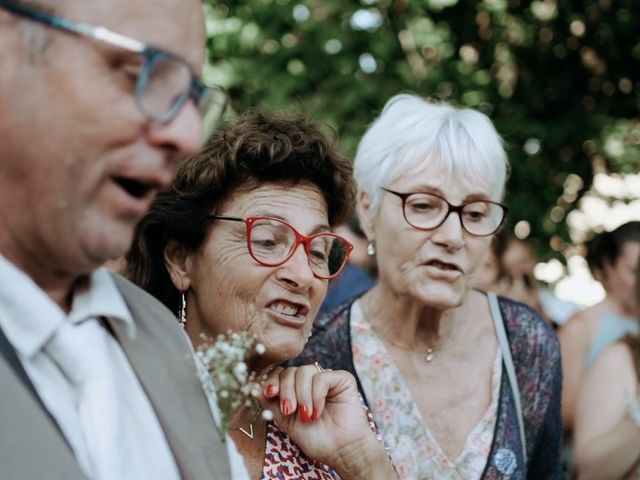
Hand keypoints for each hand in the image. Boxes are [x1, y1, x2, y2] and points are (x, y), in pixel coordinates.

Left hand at [260, 365, 396, 478]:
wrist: (341, 451)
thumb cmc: (316, 439)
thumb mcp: (286, 422)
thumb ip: (270, 404)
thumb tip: (251, 386)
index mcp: (296, 389)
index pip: (279, 374)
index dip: (272, 380)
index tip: (268, 393)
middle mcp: (310, 381)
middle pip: (289, 371)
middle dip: (286, 391)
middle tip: (289, 410)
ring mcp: (326, 378)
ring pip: (304, 371)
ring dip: (301, 395)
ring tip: (306, 415)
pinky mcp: (342, 379)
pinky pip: (321, 377)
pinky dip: (316, 395)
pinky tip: (317, 411)